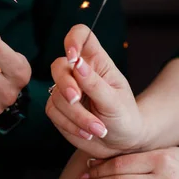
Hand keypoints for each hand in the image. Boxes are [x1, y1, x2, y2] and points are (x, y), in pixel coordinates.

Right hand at [46, 24, 144, 157]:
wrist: (121, 142)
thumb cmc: (125, 117)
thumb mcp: (115, 101)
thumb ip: (95, 84)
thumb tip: (77, 63)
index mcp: (97, 62)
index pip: (82, 35)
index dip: (73, 39)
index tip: (72, 56)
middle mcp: (78, 72)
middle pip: (59, 65)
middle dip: (66, 85)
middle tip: (76, 99)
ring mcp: (66, 90)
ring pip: (57, 95)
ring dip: (76, 115)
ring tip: (97, 129)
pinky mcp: (58, 108)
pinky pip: (53, 112)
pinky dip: (70, 125)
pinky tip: (86, 132)